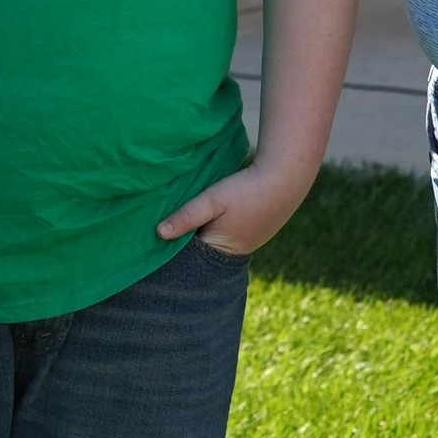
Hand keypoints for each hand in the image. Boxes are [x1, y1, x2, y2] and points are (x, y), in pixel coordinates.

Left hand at [156, 161, 312, 256]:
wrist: (285, 179)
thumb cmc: (246, 191)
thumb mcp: (212, 200)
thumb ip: (186, 217)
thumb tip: (158, 234)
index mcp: (221, 253)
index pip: (188, 259)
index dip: (171, 250)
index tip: (152, 242)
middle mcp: (233, 255)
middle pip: (200, 254)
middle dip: (184, 243)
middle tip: (160, 230)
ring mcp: (244, 244)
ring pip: (212, 243)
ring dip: (198, 234)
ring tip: (180, 222)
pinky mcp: (250, 232)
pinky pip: (224, 235)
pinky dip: (212, 228)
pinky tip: (206, 217)